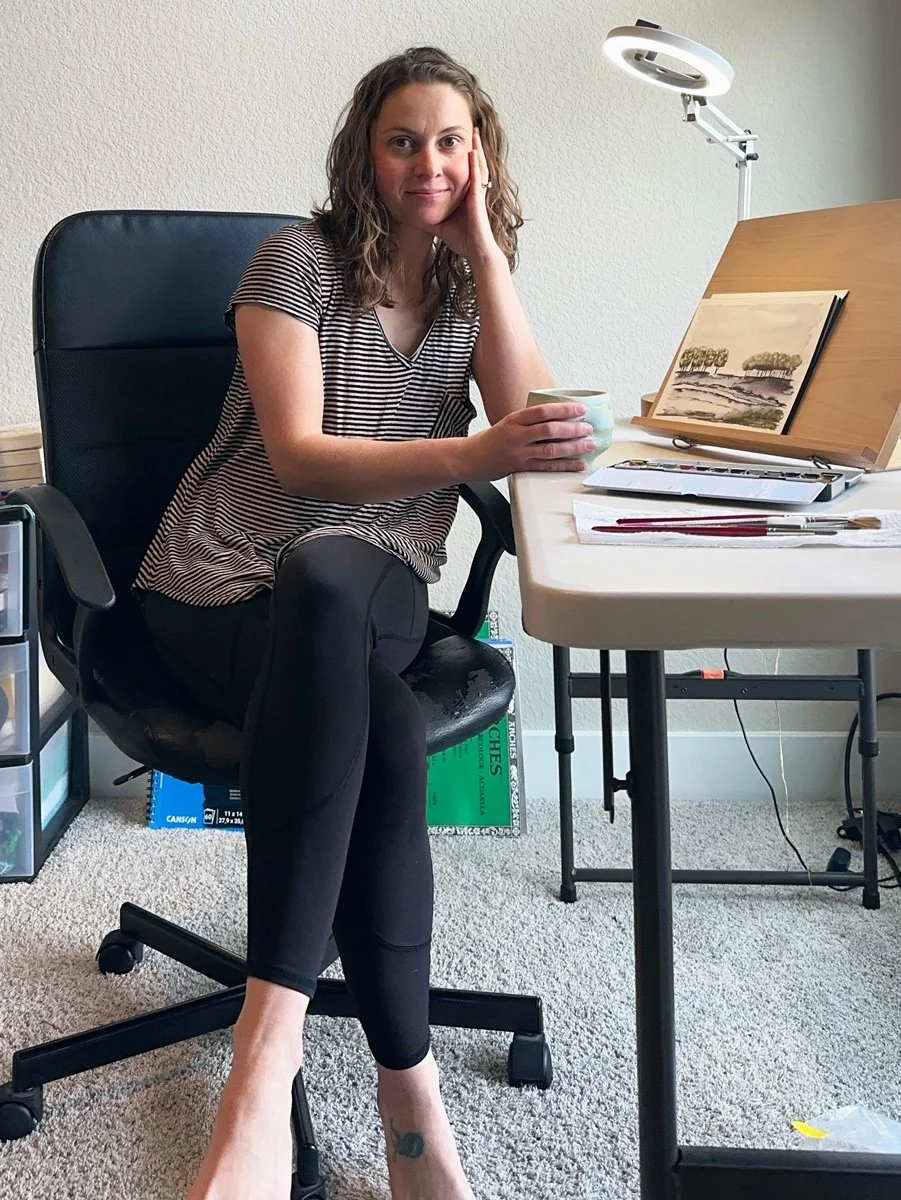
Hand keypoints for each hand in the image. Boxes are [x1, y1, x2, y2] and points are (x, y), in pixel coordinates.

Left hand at [436, 127, 501, 262]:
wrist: (476, 253)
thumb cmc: (462, 241)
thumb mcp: (439, 223)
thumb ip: (428, 216)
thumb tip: (410, 213)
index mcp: (467, 196)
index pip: (465, 171)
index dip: (464, 157)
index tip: (458, 142)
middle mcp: (475, 192)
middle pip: (475, 164)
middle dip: (474, 146)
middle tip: (471, 129)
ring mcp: (478, 195)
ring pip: (479, 166)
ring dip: (477, 148)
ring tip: (474, 132)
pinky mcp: (478, 200)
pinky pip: (477, 179)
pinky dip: (475, 165)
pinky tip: (473, 152)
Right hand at [463, 404, 595, 479]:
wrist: (470, 459)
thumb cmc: (491, 440)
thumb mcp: (509, 423)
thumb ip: (530, 420)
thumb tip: (559, 417)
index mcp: (514, 420)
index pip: (542, 411)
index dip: (564, 410)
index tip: (580, 409)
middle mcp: (517, 436)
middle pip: (549, 431)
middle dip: (572, 429)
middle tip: (588, 428)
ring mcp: (519, 453)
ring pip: (551, 450)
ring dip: (573, 448)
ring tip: (588, 444)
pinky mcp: (521, 468)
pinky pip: (547, 467)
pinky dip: (565, 466)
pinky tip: (578, 464)